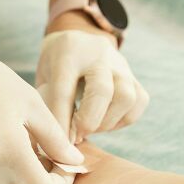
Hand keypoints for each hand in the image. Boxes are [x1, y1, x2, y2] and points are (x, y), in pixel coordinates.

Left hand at [36, 28, 148, 142]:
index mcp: (68, 53)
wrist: (77, 40)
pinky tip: (105, 122)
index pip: (64, 91)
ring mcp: (120, 64)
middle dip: (89, 122)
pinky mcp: (134, 75)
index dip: (62, 122)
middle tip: (77, 135)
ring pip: (127, 97)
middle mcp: (98, 55)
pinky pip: (139, 101)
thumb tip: (59, 141)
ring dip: (108, 122)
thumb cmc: (55, 66)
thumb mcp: (44, 78)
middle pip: (102, 91)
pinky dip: (123, 119)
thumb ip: (49, 103)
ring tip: (91, 127)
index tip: (60, 143)